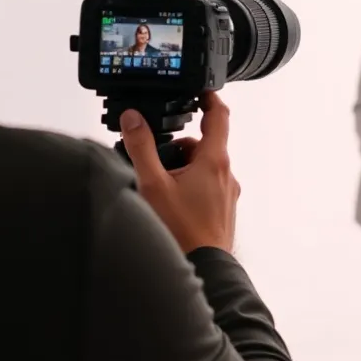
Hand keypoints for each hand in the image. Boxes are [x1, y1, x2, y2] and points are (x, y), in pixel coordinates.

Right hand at [119, 92, 240, 254]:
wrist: (204, 270)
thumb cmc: (181, 232)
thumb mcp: (152, 184)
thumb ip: (141, 147)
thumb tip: (133, 118)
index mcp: (214, 161)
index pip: (219, 116)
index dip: (210, 98)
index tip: (200, 90)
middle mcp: (226, 174)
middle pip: (204, 144)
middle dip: (180, 146)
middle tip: (156, 157)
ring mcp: (227, 194)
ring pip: (204, 168)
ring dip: (183, 169)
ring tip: (158, 188)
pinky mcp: (222, 211)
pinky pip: (206, 188)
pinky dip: (189, 187)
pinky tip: (169, 205)